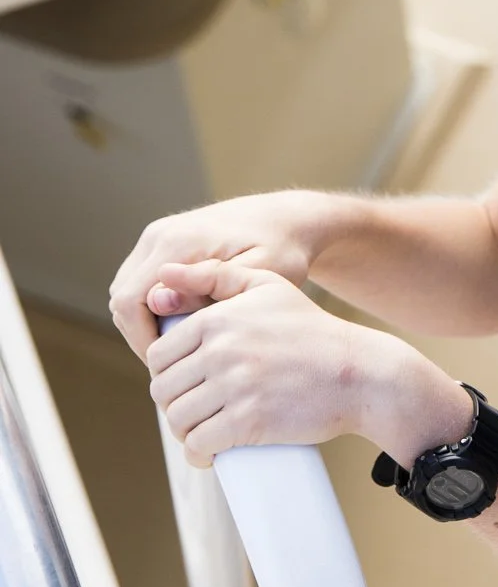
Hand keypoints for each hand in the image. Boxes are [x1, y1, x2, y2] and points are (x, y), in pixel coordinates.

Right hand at [110, 192, 341, 360]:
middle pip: (121, 299)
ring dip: (143, 323)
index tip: (173, 367)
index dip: (144, 342)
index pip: (129, 303)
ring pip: (125, 291)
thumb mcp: (257, 274)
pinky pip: (138, 281)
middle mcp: (159, 235)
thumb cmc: (282, 250)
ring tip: (180, 347)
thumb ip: (208, 290)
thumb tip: (156, 303)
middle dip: (142, 336)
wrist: (288, 218)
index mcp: (177, 243)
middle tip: (176, 364)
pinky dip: (149, 307)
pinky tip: (180, 326)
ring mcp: (157, 235)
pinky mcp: (162, 240)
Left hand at [146, 259, 471, 467]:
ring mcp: (235, 386)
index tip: (185, 384)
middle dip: (174, 404)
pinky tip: (208, 454)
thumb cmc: (312, 330)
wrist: (360, 373)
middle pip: (164, 390)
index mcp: (217, 319)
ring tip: (201, 431)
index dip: (167, 374)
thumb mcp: (268, 285)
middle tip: (195, 410)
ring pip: (178, 420)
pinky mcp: (249, 421)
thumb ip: (214, 275)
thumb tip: (162, 274)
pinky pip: (200, 444)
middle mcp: (221, 350)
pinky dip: (198, 454)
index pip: (159, 355)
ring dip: (185, 432)